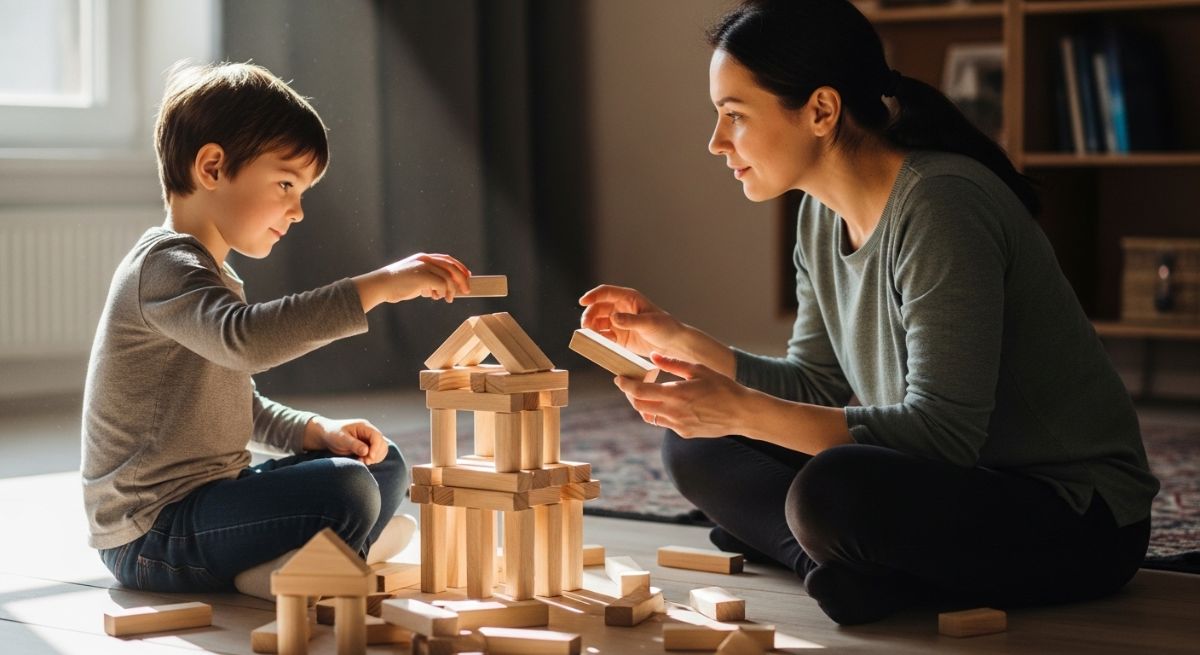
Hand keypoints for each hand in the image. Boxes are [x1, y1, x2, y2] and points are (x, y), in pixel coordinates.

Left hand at [304, 416, 388, 464]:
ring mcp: (369, 439)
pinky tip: (363, 461)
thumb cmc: (333, 434)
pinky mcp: (368, 446)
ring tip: (362, 461)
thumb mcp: (341, 438)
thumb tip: (366, 452)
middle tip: (364, 461)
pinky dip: (372, 459)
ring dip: (375, 458)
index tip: (369, 457)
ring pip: (382, 449)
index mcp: (364, 426)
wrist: (327, 435)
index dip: (376, 448)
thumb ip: (354, 444)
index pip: (377, 436)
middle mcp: (369, 432)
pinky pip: (376, 454)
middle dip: (376, 454)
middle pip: (382, 444)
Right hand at [353, 253, 470, 311]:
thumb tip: (441, 290)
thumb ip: (427, 281)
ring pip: (448, 277)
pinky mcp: (423, 276)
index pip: (447, 259)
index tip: (467, 276)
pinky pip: (442, 284)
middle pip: (452, 267)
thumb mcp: (414, 279)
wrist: (380, 285)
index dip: (459, 267)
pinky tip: (437, 297)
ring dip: (451, 290)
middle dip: (462, 279)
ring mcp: (424, 266)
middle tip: (466, 290)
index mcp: (423, 258)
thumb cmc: (395, 285)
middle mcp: (425, 259)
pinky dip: (443, 292)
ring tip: (448, 299)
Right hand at [578, 285, 686, 357]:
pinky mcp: (618, 337)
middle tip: (586, 327)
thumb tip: (613, 318)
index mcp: (628, 298)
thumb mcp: (649, 322)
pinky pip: (604, 336)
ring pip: (598, 323)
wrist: (672, 343)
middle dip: (589, 316)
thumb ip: (630, 320)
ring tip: (592, 337)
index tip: (583, 302)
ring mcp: (618, 323)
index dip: (592, 295)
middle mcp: (620, 308)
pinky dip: (599, 340)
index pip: (606, 292)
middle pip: (597, 308)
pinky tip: (601, 344)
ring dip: (592, 329)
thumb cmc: (664, 327)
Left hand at [614, 352, 749, 437]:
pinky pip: (664, 423)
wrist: (741, 413)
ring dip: (644, 404)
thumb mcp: (698, 369)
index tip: (619, 378)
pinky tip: (668, 403)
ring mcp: (678, 425)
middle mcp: (673, 412)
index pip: (640, 391)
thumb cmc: (722, 387)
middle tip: (631, 384)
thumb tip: (653, 356)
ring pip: (649, 416)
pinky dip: (660, 412)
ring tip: (647, 392)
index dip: (625, 385)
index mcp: (676, 394)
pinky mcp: (684, 433)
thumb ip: (672, 363)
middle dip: (631, 395)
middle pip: (639, 405)